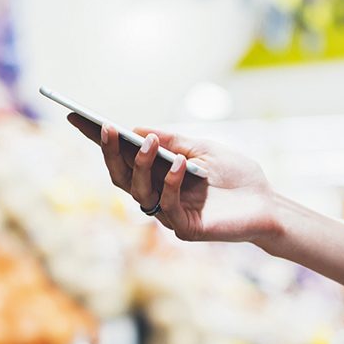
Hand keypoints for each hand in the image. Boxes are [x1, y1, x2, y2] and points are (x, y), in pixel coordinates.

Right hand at [68, 114, 279, 243]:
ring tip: (150, 143)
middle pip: (121, 177)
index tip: (77, 116)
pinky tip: (179, 164)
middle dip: (110, 152)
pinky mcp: (185, 228)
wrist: (267, 202)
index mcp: (157, 174)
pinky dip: (171, 182)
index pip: (122, 157)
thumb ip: (173, 140)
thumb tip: (137, 130)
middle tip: (106, 128)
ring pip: (138, 192)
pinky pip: (168, 205)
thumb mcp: (203, 148)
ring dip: (140, 165)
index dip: (98, 140)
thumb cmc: (236, 175)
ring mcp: (168, 214)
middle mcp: (157, 195)